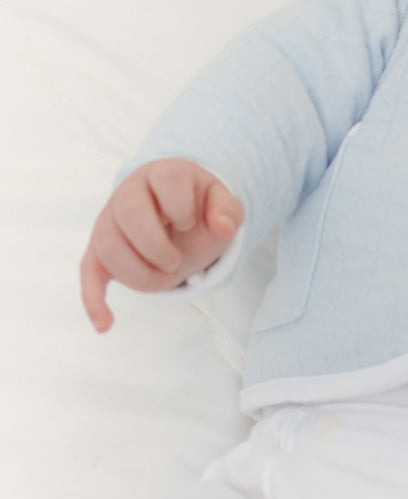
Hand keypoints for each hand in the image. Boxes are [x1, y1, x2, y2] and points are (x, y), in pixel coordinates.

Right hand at [80, 158, 243, 332]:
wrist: (176, 211)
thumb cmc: (199, 206)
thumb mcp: (220, 203)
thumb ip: (228, 210)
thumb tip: (224, 229)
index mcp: (163, 174)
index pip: (167, 182)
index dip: (182, 208)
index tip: (189, 223)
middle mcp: (129, 192)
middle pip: (129, 212)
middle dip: (155, 246)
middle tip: (176, 263)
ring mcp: (109, 220)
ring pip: (108, 245)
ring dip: (136, 273)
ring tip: (163, 282)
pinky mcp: (98, 249)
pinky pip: (88, 273)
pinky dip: (94, 300)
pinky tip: (106, 324)